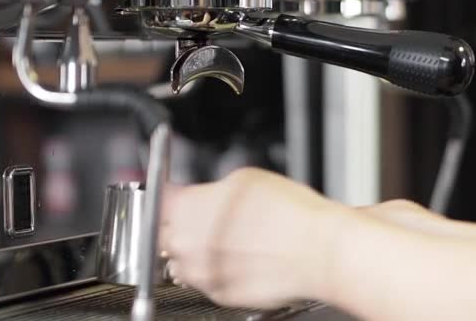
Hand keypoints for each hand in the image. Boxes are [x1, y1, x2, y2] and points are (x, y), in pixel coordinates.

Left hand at [159, 167, 339, 308]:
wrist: (318, 251)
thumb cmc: (289, 214)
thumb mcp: (243, 180)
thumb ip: (210, 190)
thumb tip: (199, 196)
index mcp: (187, 209)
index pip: (156, 201)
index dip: (166, 197)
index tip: (171, 197)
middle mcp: (187, 244)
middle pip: (162, 234)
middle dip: (176, 226)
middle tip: (199, 218)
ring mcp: (202, 273)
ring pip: (180, 262)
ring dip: (192, 251)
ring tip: (222, 240)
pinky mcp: (219, 295)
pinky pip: (204, 281)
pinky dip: (214, 269)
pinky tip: (238, 257)